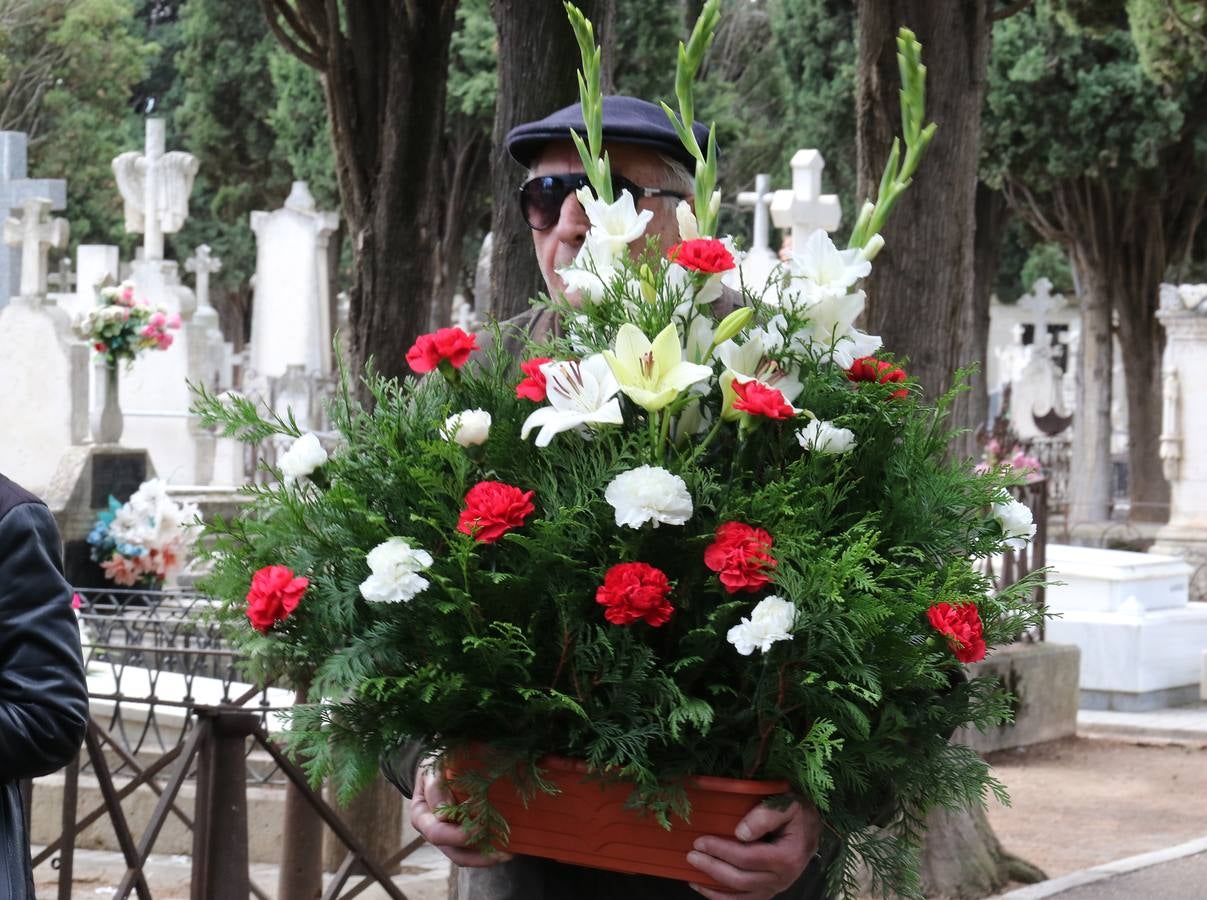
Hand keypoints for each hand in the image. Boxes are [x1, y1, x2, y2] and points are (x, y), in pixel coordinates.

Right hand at [408, 755, 513, 867]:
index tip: (482, 826)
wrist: (435, 767)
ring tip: (507, 855)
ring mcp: (446, 836)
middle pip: (453, 852)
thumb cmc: (434, 766)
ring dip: (485, 859)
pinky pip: (471, 851)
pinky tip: (506, 849)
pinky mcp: (458, 836)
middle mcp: (432, 831)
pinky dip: (487, 852)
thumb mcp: (431, 769)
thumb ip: (435, 788)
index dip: (459, 834)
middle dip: (478, 856)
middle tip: (502, 851)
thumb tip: (443, 815)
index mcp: (421, 816)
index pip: (437, 833)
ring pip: (463, 857)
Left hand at [686, 797, 820, 898]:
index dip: (721, 850)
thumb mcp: (788, 804)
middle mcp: (782, 878)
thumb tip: (740, 832)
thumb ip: (766, 815)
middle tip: (691, 855)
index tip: (700, 841)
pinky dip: (723, 899)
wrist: (813, 827)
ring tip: (693, 876)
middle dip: (713, 868)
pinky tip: (706, 889)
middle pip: (741, 879)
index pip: (747, 857)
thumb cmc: (798, 813)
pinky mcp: (769, 891)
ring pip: (741, 896)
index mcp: (786, 856)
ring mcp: (776, 887)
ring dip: (714, 888)